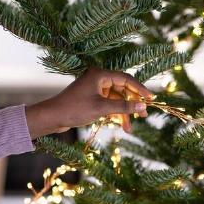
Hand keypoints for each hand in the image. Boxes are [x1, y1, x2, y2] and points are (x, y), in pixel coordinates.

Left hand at [25, 67, 154, 136]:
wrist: (52, 117)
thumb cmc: (75, 109)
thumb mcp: (102, 108)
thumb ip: (123, 107)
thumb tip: (142, 106)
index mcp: (100, 75)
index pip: (126, 79)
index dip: (140, 89)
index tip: (151, 99)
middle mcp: (99, 79)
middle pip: (123, 89)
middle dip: (132, 103)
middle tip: (143, 115)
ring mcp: (95, 89)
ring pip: (117, 99)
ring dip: (123, 113)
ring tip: (129, 128)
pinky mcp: (92, 98)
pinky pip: (109, 104)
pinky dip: (115, 114)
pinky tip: (121, 125)